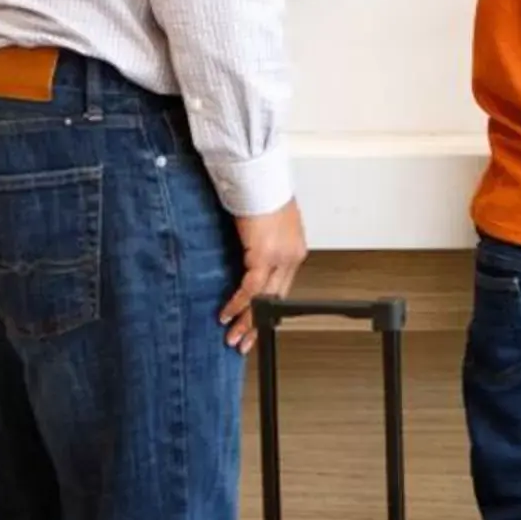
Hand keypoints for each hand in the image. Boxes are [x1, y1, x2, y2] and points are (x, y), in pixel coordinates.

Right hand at [223, 200, 309, 351]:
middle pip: (275, 298)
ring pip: (263, 299)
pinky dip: (237, 304)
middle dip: (258, 323)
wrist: (258, 177)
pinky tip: (226, 315)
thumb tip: (251, 259)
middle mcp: (291, 256)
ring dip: (246, 321)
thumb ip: (263, 245)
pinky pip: (250, 289)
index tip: (259, 324)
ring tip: (234, 338)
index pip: (283, 287)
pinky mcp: (264, 255)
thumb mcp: (268, 225)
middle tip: (246, 342)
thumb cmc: (261, 193)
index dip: (269, 308)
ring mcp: (280, 257)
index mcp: (294, 249)